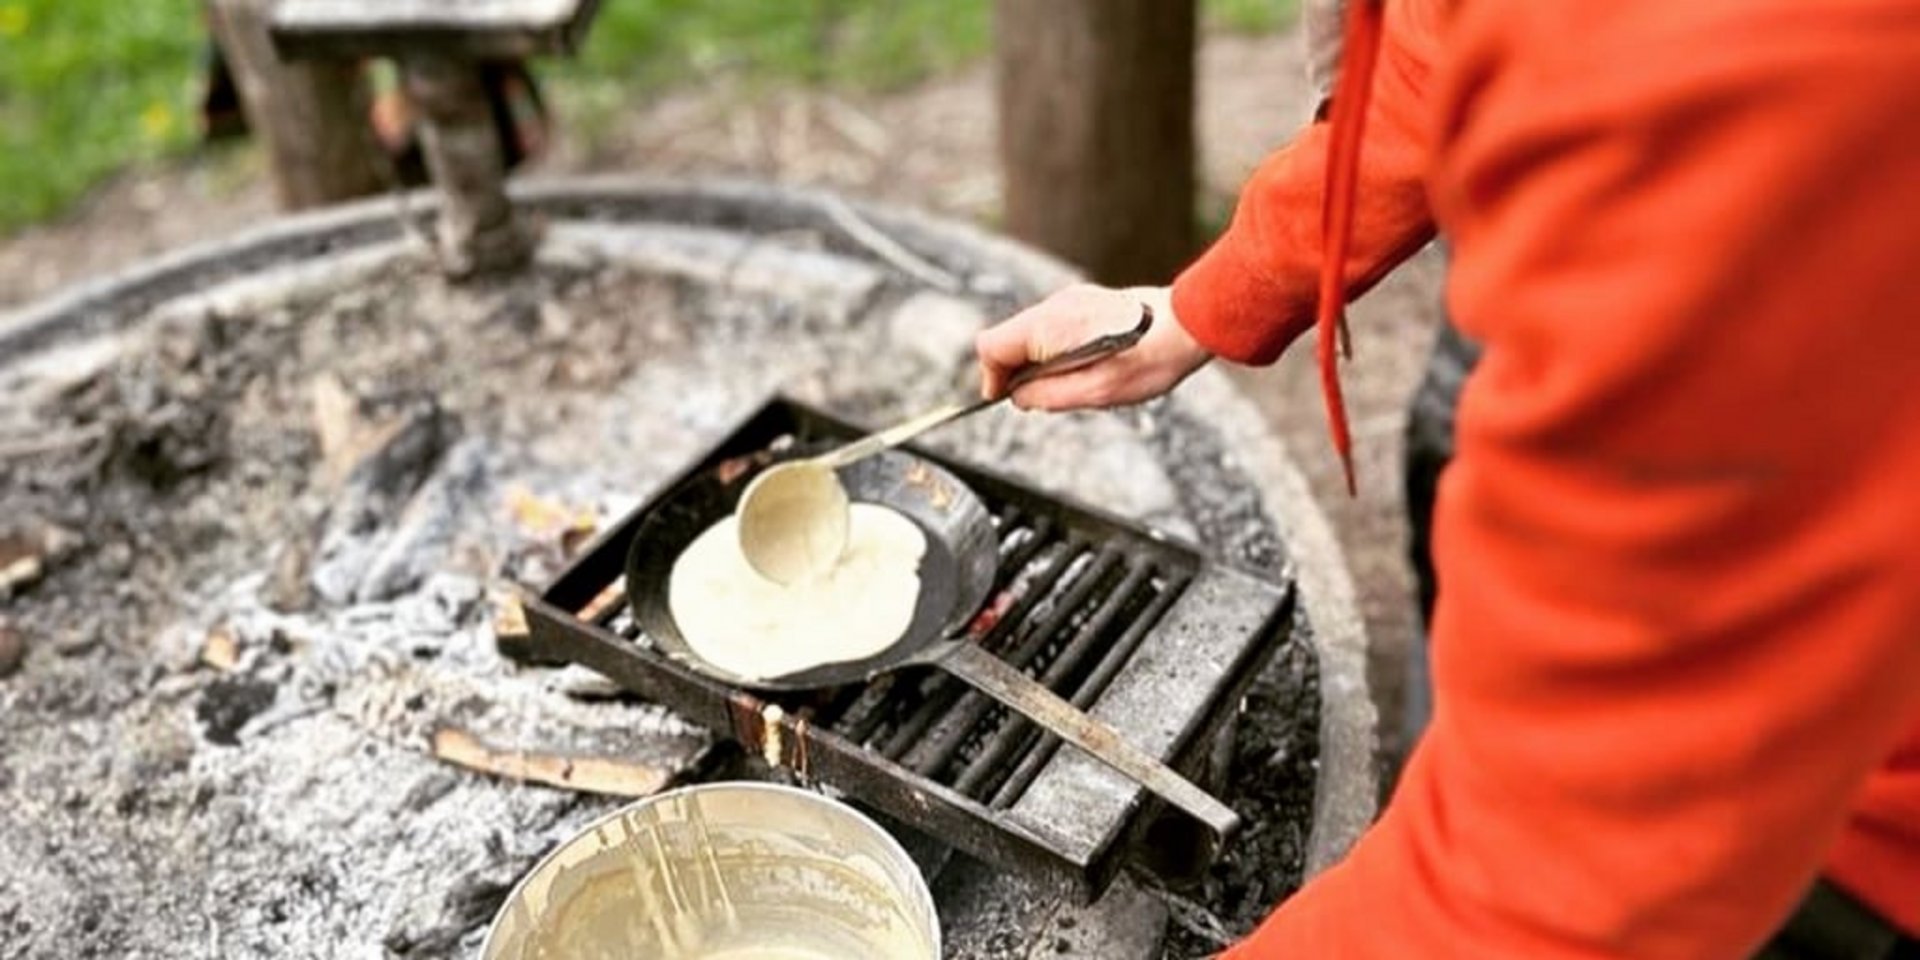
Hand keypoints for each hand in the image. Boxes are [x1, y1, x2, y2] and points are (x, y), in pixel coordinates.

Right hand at [976, 284, 1212, 410]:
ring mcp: (1068, 300)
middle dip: (1015, 371)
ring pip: (1028, 333)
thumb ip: (1048, 396)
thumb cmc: (1148, 360)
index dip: (991, 378)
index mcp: (1049, 328)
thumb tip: (1019, 398)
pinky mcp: (1083, 301)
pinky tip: (1082, 364)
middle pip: (1007, 339)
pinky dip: (1052, 348)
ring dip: (1035, 361)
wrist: (1187, 325)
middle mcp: (1053, 306)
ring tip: (1069, 383)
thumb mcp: (1095, 393)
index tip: (1003, 399)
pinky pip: (1051, 327)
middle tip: (1040, 397)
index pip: (991, 347)